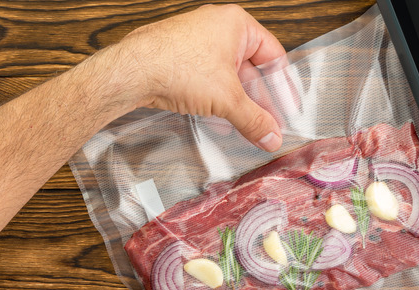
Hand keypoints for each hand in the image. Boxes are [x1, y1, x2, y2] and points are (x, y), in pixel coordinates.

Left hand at [116, 4, 284, 151]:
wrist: (131, 71)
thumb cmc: (176, 66)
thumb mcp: (227, 99)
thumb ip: (254, 119)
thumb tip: (271, 135)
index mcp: (236, 24)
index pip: (272, 55)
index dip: (281, 86)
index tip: (286, 108)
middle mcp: (215, 28)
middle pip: (248, 69)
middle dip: (257, 101)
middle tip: (265, 124)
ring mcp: (194, 42)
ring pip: (225, 77)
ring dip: (235, 104)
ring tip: (243, 128)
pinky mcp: (177, 59)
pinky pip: (205, 81)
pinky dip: (214, 101)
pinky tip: (217, 122)